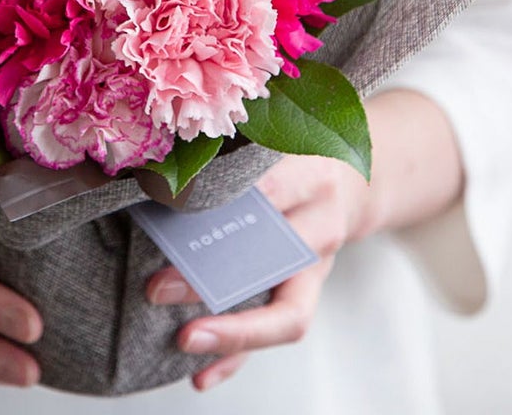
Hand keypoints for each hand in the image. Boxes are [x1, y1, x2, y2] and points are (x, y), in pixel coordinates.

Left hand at [146, 153, 371, 390]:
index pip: (266, 192)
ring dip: (232, 333)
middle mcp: (319, 228)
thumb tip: (165, 158)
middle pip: (269, 261)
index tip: (170, 206)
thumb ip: (237, 146)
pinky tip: (200, 375)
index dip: (219, 201)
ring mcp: (316, 269)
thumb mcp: (279, 136)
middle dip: (212, 280)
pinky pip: (274, 333)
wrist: (354, 182)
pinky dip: (238, 357)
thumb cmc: (301, 155)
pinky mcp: (305, 295)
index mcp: (310, 178)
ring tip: (183, 340)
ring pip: (284, 313)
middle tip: (158, 287)